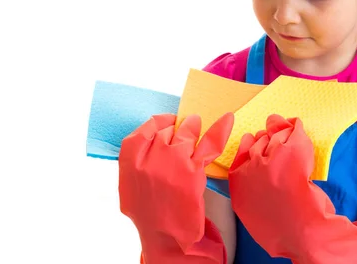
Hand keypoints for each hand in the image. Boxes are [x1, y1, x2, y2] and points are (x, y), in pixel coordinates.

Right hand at [119, 112, 233, 251]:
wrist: (163, 236)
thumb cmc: (146, 212)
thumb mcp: (128, 184)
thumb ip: (135, 160)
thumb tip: (150, 141)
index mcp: (130, 160)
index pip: (146, 129)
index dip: (158, 123)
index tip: (167, 122)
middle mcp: (151, 157)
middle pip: (167, 131)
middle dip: (175, 129)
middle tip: (183, 130)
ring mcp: (173, 161)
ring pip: (186, 134)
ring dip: (191, 128)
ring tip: (195, 124)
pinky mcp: (194, 170)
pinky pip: (209, 144)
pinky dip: (219, 130)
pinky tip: (227, 120)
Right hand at [228, 114, 327, 256]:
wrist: (303, 234)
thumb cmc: (280, 229)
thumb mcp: (252, 210)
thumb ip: (249, 187)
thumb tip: (254, 170)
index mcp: (239, 182)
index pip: (242, 151)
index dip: (251, 145)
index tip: (256, 142)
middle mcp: (251, 167)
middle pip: (259, 141)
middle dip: (267, 138)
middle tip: (275, 136)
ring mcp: (271, 158)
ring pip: (276, 135)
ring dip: (283, 134)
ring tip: (289, 133)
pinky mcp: (292, 151)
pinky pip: (294, 131)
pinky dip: (297, 128)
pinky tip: (297, 127)